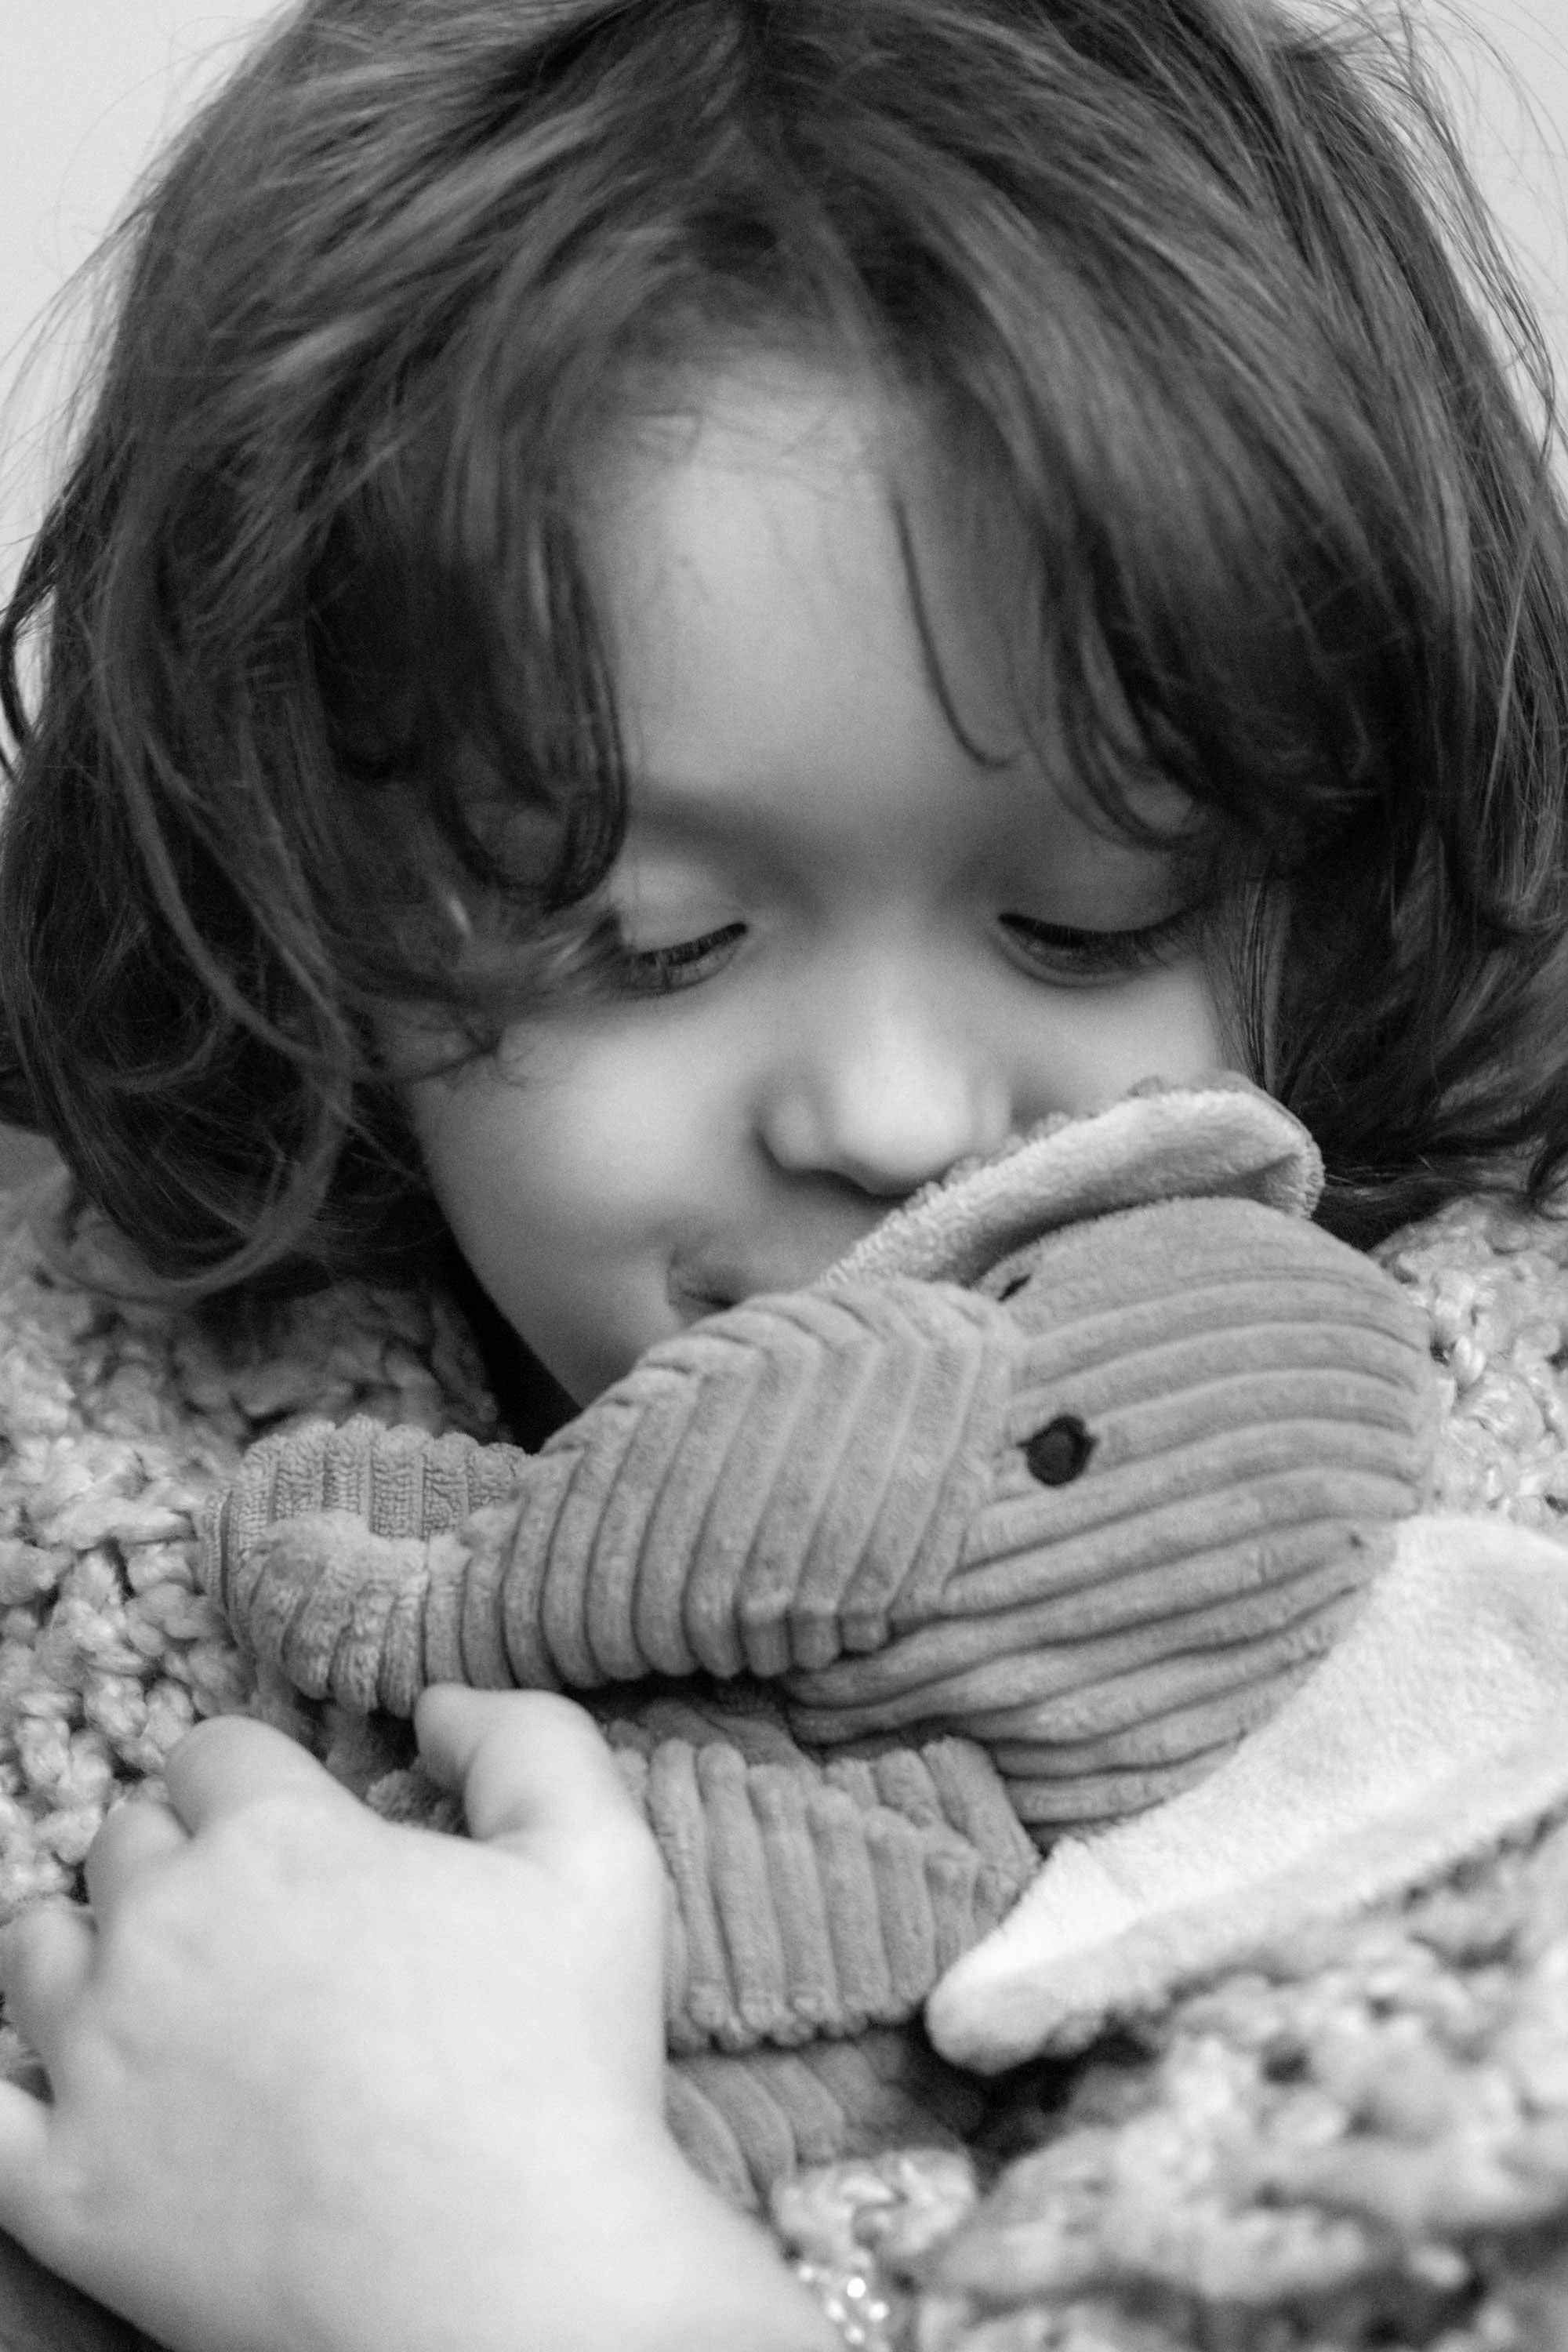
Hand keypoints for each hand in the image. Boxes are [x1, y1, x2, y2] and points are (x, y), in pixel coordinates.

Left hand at [0, 1690, 833, 2351]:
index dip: (263, 1781)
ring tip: (153, 1987)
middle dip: (181, 1859)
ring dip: (86, 1948)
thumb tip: (437, 1703)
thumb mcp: (599, 1858)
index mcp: (274, 1839)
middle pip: (126, 1843)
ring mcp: (95, 2063)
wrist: (511, 2289)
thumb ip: (524, 1738)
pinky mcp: (62, 2190)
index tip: (303, 1830)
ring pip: (33, 1949)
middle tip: (252, 1918)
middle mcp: (161, 1928)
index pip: (218, 1754)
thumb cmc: (562, 2067)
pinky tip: (51, 2078)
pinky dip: (5, 2079)